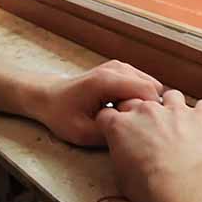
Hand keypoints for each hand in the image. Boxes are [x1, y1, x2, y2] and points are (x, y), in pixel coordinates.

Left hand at [34, 60, 163, 146]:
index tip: (145, 130)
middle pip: (153, 87)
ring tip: (131, 119)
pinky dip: (140, 98)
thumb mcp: (83, 133)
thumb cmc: (62, 115)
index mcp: (107, 81)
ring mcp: (120, 66)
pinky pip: (143, 84)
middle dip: (150, 108)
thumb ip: (111, 134)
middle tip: (138, 127)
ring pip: (150, 85)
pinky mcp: (121, 69)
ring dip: (145, 103)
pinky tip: (128, 112)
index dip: (152, 113)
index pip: (147, 92)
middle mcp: (116, 68)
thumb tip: (136, 135)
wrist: (48, 97)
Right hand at [96, 89, 201, 201]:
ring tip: (177, 126)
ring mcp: (175, 110)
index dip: (112, 123)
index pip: (107, 115)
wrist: (186, 184)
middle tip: (146, 131)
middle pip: (137, 101)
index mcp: (121, 127)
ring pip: (171, 96)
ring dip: (171, 108)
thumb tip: (127, 162)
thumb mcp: (123, 180)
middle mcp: (147, 112)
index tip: (117, 131)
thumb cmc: (154, 187)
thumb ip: (122, 160)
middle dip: (139, 114)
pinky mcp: (201, 115)